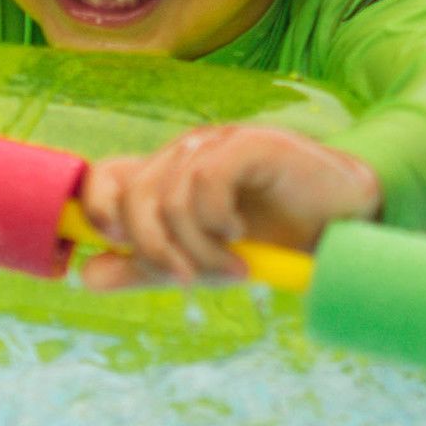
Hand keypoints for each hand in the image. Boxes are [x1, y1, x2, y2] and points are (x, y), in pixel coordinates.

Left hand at [75, 123, 380, 287]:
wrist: (341, 225)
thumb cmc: (272, 239)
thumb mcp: (200, 262)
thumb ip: (146, 267)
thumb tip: (84, 277)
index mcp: (167, 176)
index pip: (107, 176)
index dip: (97, 208)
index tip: (112, 246)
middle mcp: (186, 154)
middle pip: (135, 194)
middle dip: (155, 249)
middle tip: (188, 281)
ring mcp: (218, 145)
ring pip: (172, 195)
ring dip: (197, 246)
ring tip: (235, 268)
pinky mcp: (251, 143)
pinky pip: (207, 178)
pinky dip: (217, 217)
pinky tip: (242, 233)